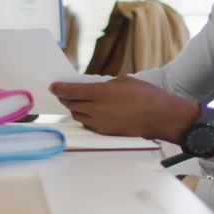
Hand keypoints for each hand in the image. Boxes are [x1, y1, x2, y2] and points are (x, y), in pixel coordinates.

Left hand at [49, 75, 200, 142]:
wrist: (160, 117)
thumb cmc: (147, 96)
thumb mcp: (125, 81)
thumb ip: (106, 84)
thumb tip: (95, 88)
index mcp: (101, 94)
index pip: (72, 91)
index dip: (60, 88)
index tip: (53, 86)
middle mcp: (98, 110)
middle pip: (72, 104)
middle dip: (65, 98)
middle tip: (61, 93)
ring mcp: (101, 123)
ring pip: (78, 115)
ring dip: (74, 108)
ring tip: (74, 101)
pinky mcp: (106, 132)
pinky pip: (88, 123)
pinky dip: (84, 117)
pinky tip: (88, 112)